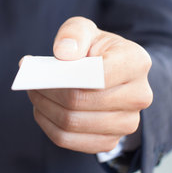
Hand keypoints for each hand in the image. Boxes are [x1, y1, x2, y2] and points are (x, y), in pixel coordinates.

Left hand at [26, 16, 152, 153]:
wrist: (111, 75)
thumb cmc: (95, 50)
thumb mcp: (85, 30)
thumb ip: (74, 33)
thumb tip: (63, 53)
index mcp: (137, 62)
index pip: (96, 76)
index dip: (64, 75)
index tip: (43, 71)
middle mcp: (139, 96)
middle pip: (79, 101)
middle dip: (49, 91)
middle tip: (32, 82)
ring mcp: (127, 123)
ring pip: (71, 123)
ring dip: (45, 108)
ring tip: (35, 93)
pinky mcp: (110, 142)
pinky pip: (69, 140)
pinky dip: (48, 125)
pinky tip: (43, 110)